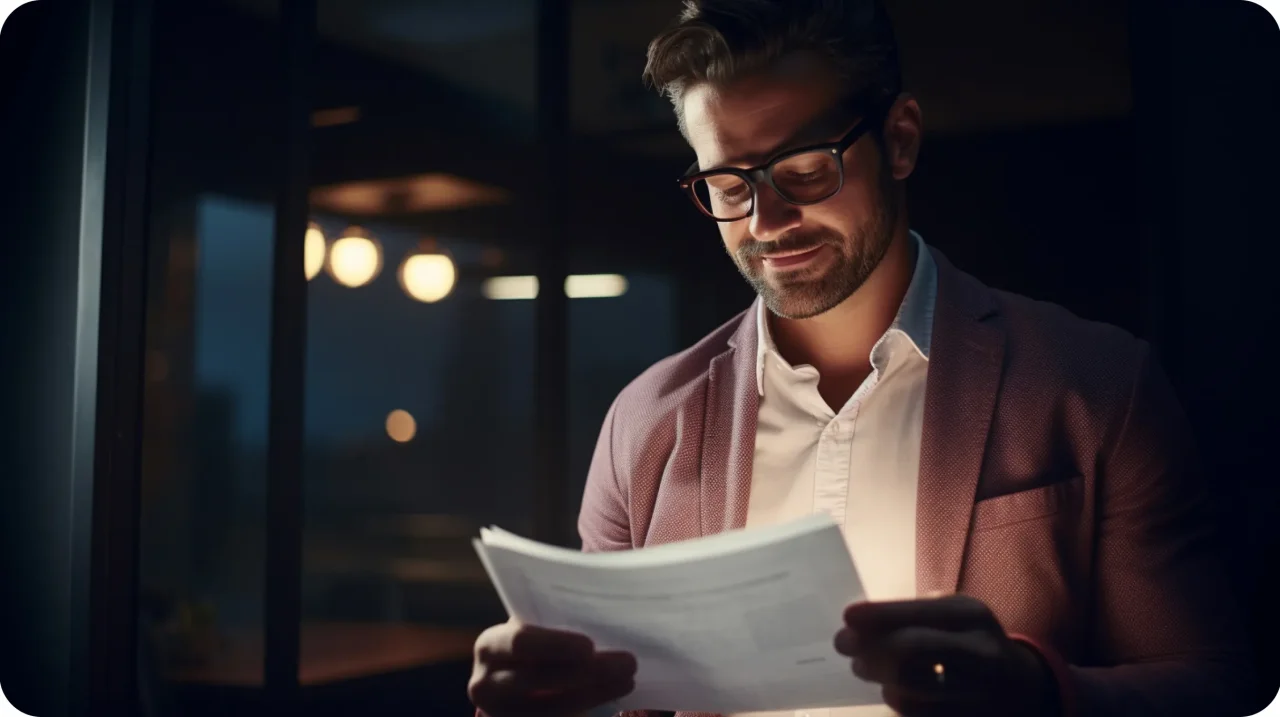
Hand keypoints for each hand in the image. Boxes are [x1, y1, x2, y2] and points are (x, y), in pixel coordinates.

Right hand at [468, 620, 637, 716]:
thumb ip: (550, 621)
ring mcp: (501, 713)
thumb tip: (604, 610)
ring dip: (597, 692)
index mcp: (490, 645)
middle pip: (540, 678)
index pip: (520, 642)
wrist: (506, 682)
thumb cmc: (530, 645)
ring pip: (554, 707)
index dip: (555, 644)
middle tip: (628, 662)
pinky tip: (612, 692)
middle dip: (588, 671)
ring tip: (628, 679)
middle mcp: (487, 683)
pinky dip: (590, 705)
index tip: (589, 646)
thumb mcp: (530, 630)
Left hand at [833, 594, 1056, 716]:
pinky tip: (894, 691)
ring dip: (880, 680)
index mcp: (972, 616)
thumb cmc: (972, 642)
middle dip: (870, 649)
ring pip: (910, 693)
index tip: (847, 617)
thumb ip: (913, 615)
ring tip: (866, 668)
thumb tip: (858, 624)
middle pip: (911, 652)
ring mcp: (980, 696)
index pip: (920, 613)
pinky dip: (899, 705)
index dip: (879, 616)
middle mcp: (981, 654)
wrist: (1025, 688)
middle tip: (845, 646)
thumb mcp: (955, 615)